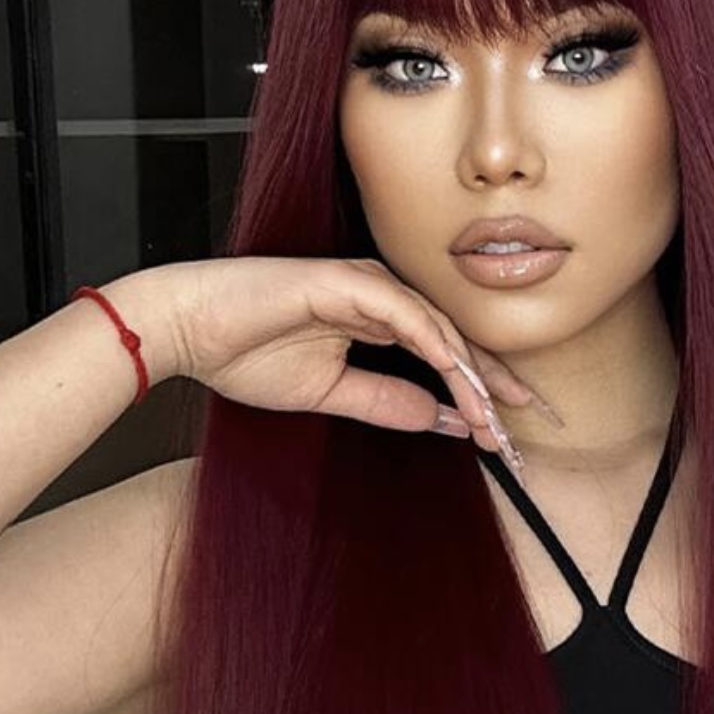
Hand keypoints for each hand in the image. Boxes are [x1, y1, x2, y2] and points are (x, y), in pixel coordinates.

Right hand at [119, 255, 540, 466]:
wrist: (187, 328)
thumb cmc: (244, 353)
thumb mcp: (329, 394)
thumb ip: (386, 403)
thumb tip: (440, 420)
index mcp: (379, 321)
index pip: (447, 355)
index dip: (483, 391)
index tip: (508, 432)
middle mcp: (381, 298)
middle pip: (457, 340)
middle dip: (495, 384)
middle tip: (526, 424)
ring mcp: (365, 285)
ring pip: (439, 329)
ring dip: (470, 375)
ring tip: (492, 417)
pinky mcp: (345, 281)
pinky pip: (405, 315)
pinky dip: (436, 345)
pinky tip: (457, 376)